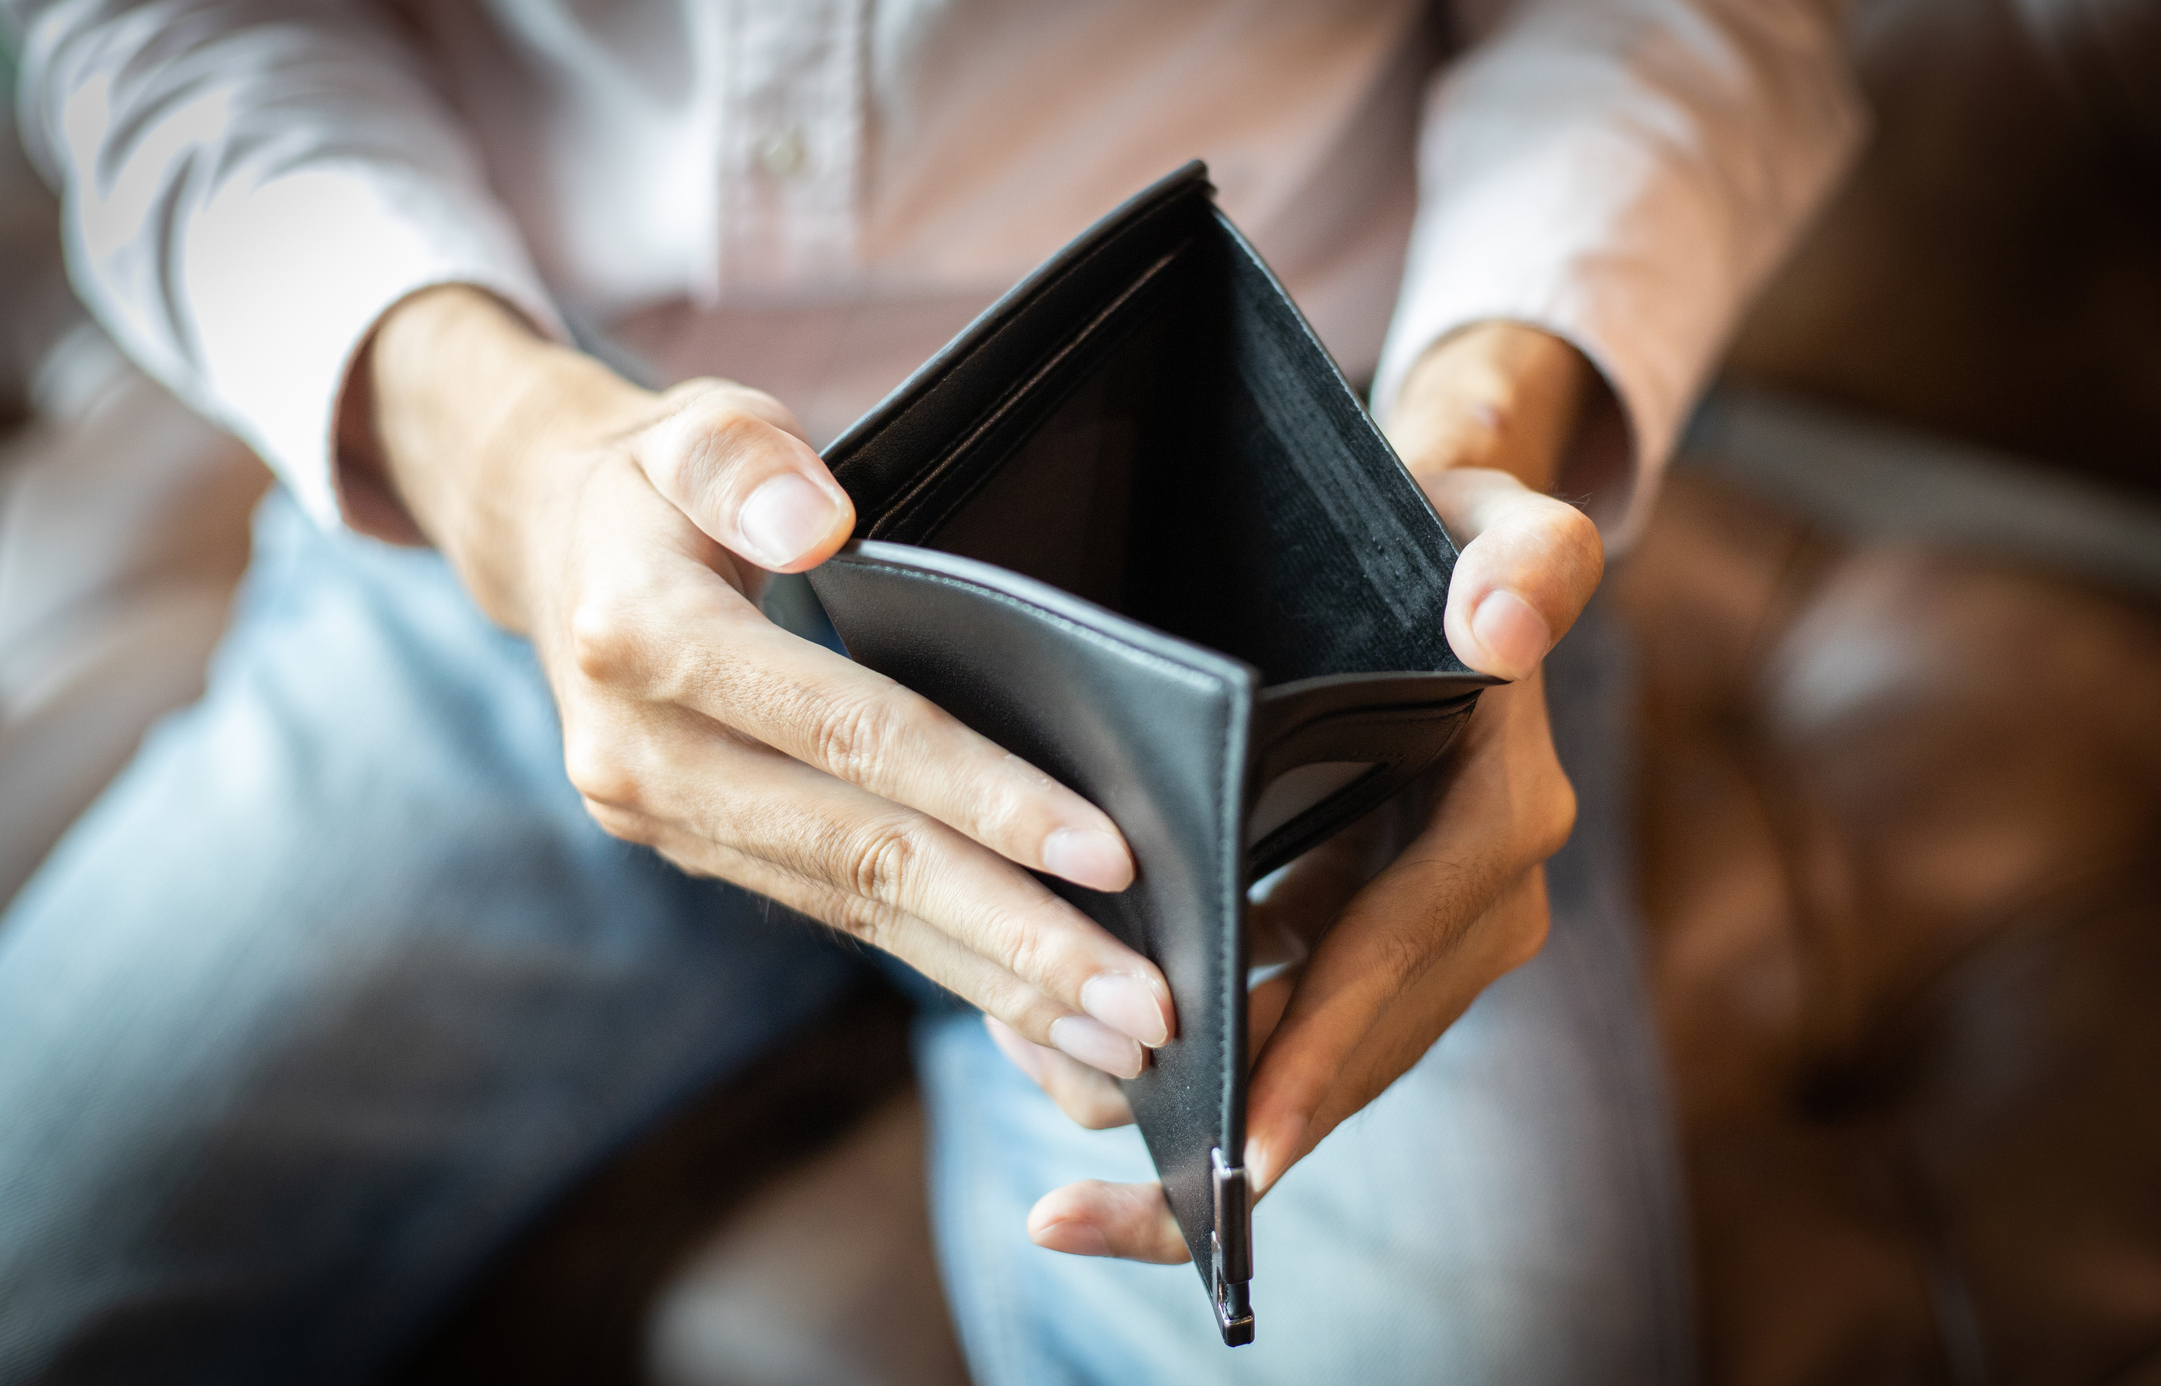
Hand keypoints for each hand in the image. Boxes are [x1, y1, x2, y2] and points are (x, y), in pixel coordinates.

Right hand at [345, 286, 1174, 1078]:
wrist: (553, 551)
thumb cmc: (660, 482)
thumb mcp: (694, 427)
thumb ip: (747, 465)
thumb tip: (817, 526)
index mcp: (647, 641)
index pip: (849, 732)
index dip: (981, 796)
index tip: (1105, 855)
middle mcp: (649, 756)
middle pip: (867, 858)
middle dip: (1017, 937)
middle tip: (1146, 1008)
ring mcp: (671, 821)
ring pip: (859, 914)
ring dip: (997, 984)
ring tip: (1119, 1044)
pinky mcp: (708, 852)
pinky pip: (841, 919)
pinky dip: (946, 970)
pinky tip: (1038, 1022)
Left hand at [992, 321, 1607, 1260]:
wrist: (1453, 559)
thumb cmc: (1450, 535)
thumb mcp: (1494, 519)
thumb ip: (1520, 559)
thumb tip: (1503, 624)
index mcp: (1500, 822)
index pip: (1394, 954)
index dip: (1317, 1049)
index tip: (1238, 1152)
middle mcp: (1483, 903)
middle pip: (1354, 1053)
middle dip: (1235, 1142)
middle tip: (1090, 1208)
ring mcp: (1432, 937)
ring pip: (1322, 1070)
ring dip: (1205, 1136)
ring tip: (1071, 1194)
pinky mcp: (1375, 943)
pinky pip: (1302, 1037)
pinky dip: (1221, 1084)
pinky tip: (1105, 1109)